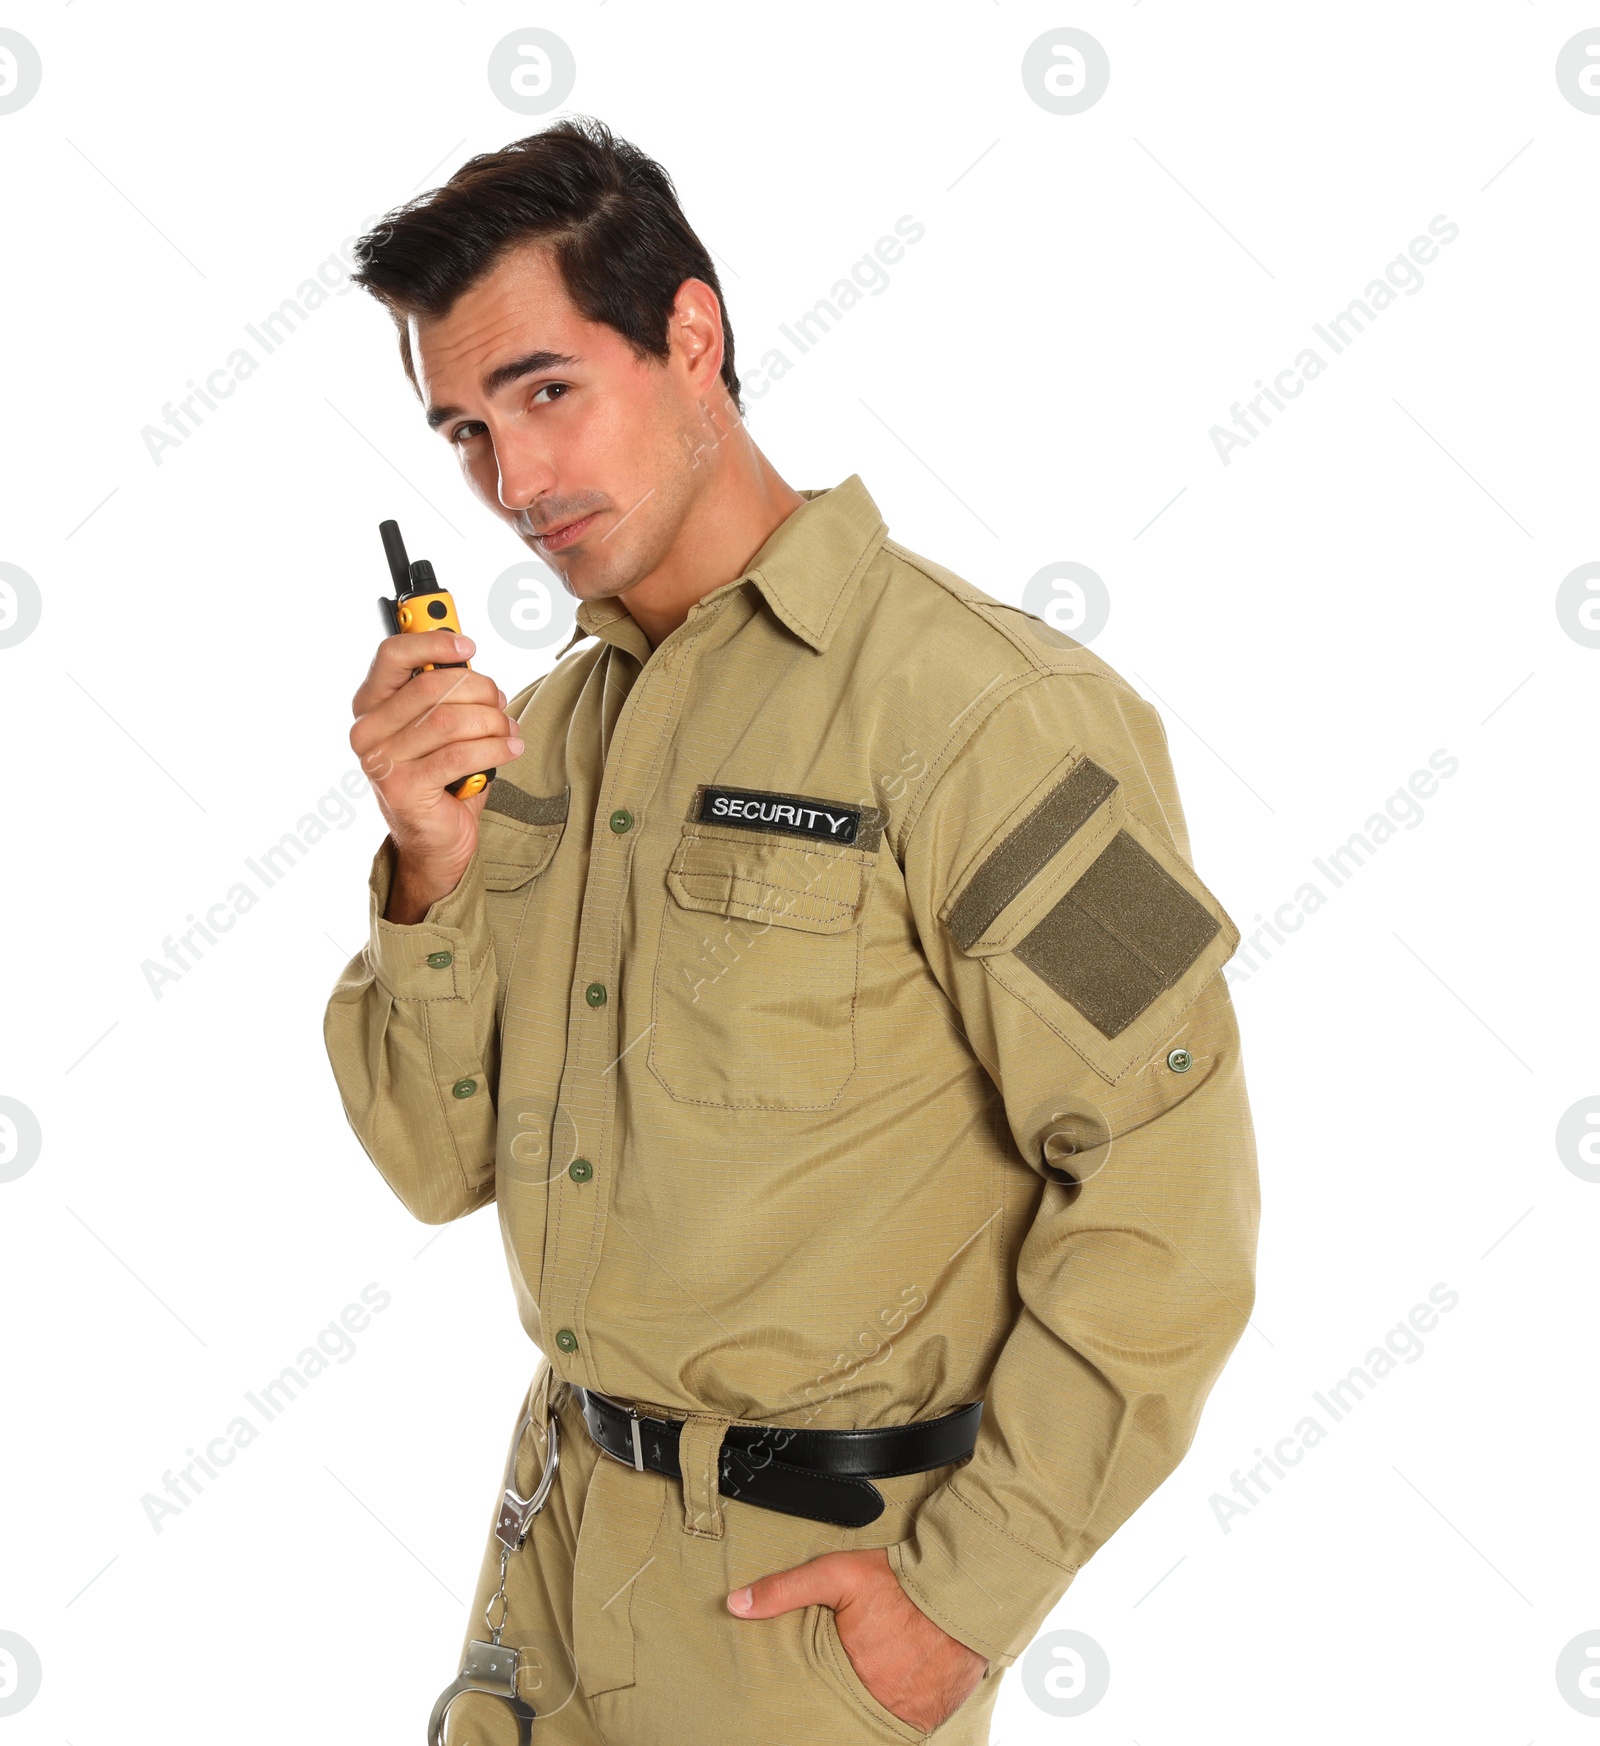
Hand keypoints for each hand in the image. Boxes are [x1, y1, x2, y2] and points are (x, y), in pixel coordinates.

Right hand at [348, 630, 522, 922]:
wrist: (434, 840)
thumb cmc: (439, 776)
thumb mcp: (438, 725)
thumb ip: (444, 690)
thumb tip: (466, 655)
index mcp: (370, 705)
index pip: (392, 655)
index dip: (433, 642)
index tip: (469, 647)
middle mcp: (367, 731)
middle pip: (434, 686)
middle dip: (480, 690)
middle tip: (501, 702)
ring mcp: (381, 761)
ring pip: (452, 720)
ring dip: (493, 722)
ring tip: (508, 731)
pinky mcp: (403, 788)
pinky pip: (461, 754)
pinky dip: (495, 748)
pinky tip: (511, 748)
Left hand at [727, 1548, 987, 1732]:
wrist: (966, 1586)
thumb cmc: (901, 1581)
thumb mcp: (836, 1574)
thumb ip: (784, 1590)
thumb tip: (735, 1604)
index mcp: (853, 1674)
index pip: (821, 1703)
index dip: (821, 1695)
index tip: (826, 1679)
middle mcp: (884, 1701)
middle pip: (855, 1710)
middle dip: (853, 1696)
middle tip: (856, 1675)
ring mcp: (915, 1711)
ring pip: (886, 1718)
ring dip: (882, 1701)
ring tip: (880, 1679)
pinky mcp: (940, 1710)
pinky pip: (916, 1720)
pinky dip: (909, 1704)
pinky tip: (906, 1683)